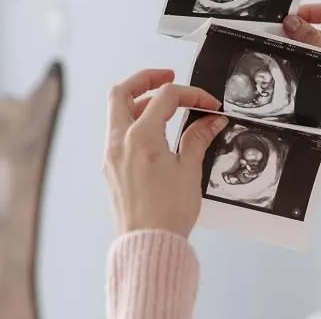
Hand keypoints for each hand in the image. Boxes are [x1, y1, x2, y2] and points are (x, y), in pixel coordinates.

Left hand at [103, 69, 228, 237]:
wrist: (149, 244)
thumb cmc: (167, 214)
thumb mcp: (189, 170)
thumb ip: (197, 139)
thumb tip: (209, 121)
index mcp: (141, 137)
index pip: (165, 97)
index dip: (191, 95)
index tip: (208, 104)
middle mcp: (120, 142)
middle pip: (122, 92)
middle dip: (145, 79)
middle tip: (167, 77)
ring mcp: (111, 155)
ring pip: (116, 113)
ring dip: (139, 102)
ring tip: (163, 107)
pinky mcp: (110, 169)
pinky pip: (117, 134)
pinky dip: (134, 124)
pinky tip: (154, 134)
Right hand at [283, 4, 320, 173]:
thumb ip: (312, 41)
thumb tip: (292, 21)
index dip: (310, 12)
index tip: (288, 17)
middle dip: (301, 33)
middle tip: (276, 34)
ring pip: (317, 54)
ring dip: (300, 52)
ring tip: (278, 51)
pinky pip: (316, 73)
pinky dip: (303, 69)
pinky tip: (288, 70)